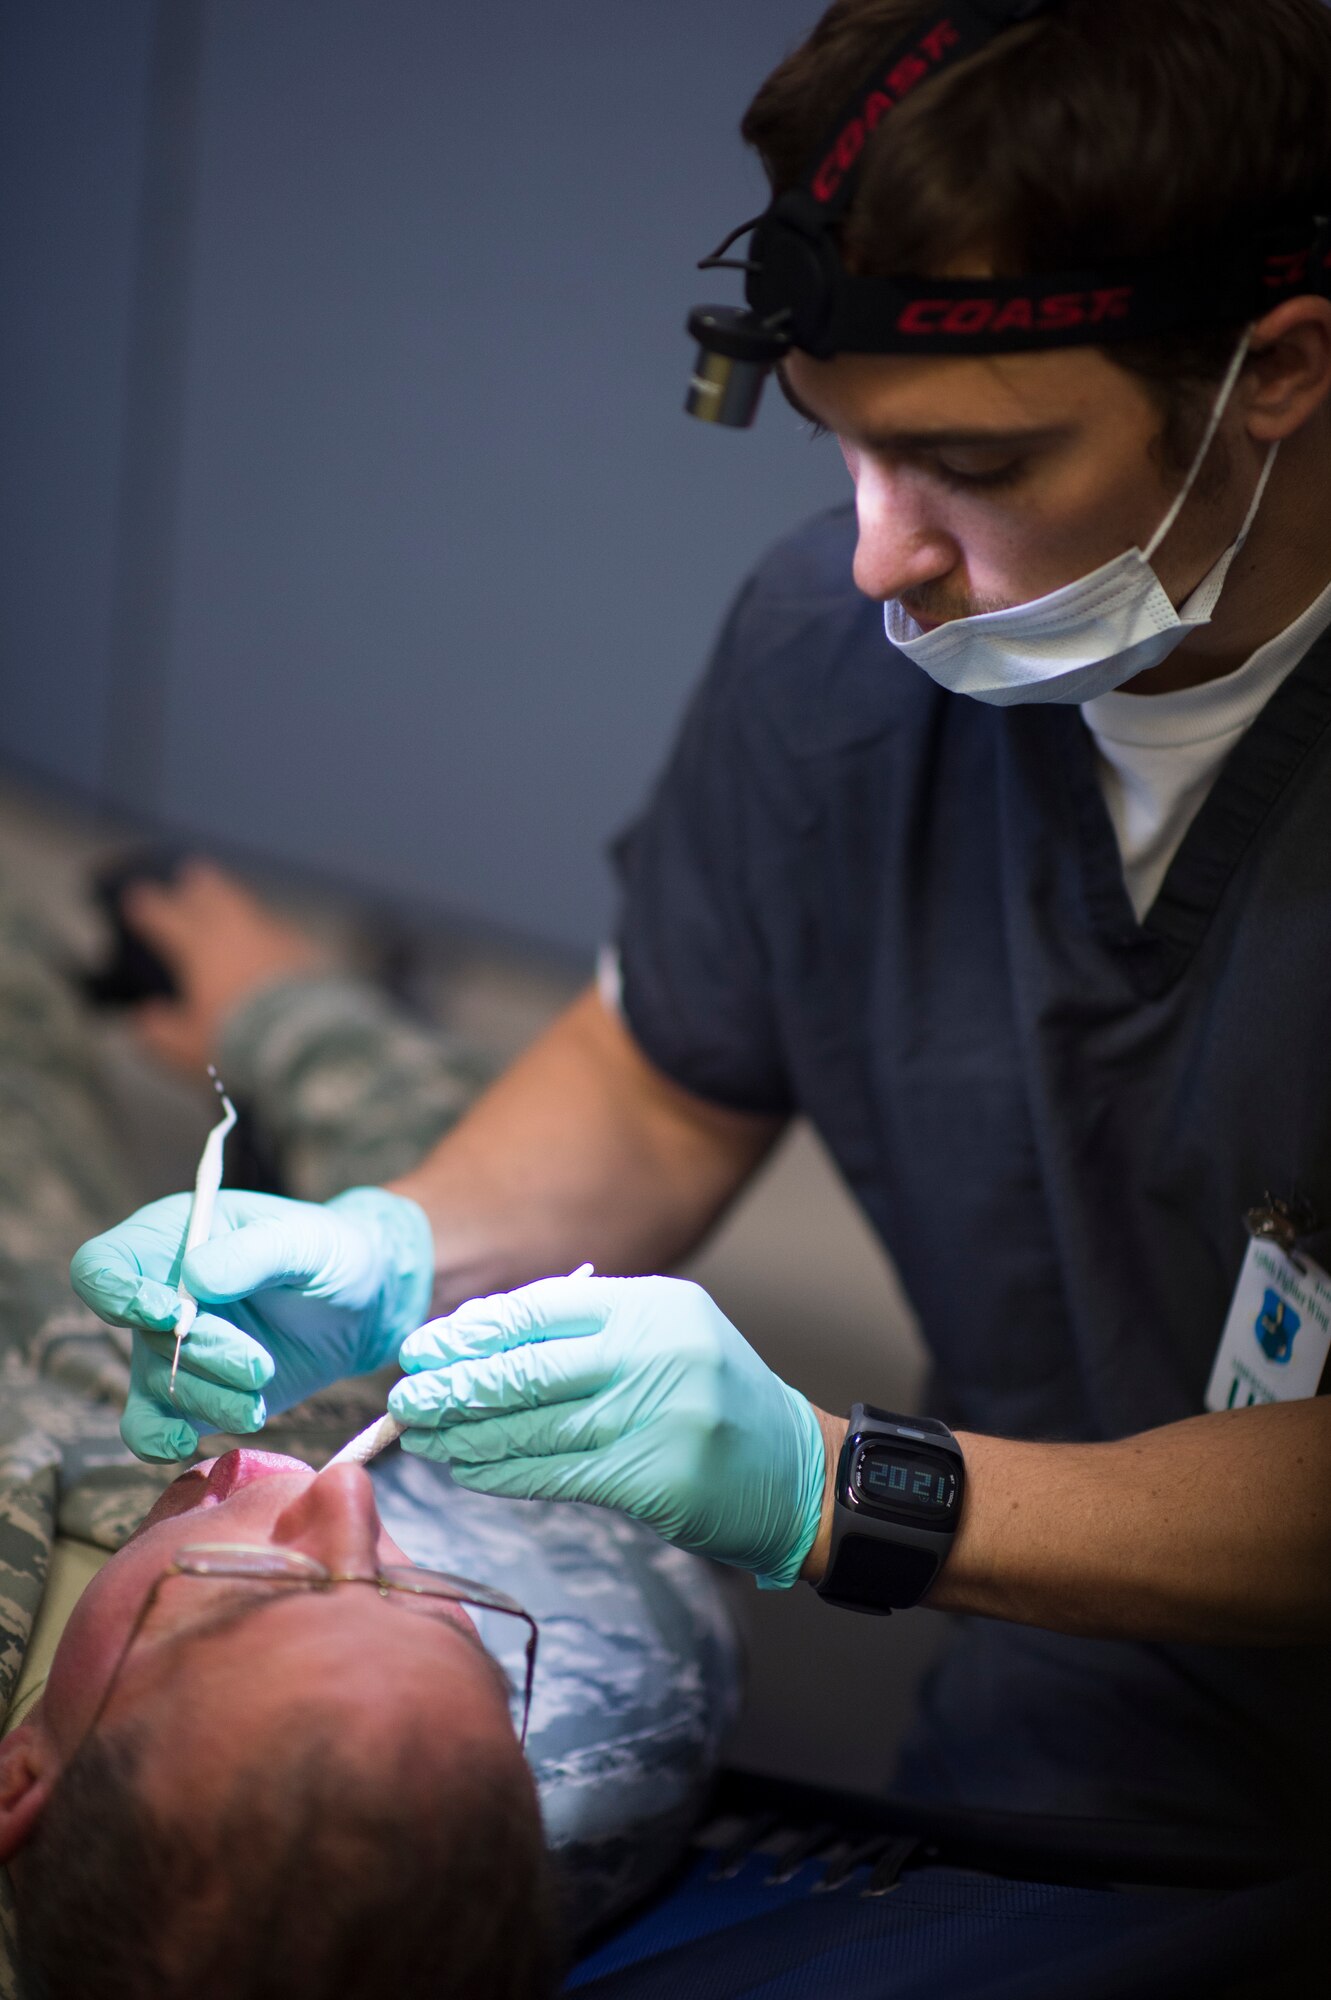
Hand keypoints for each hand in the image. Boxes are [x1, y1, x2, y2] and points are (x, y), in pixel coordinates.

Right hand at [71, 1186, 433, 1460]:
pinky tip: (188, 1440)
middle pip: (141, 1336)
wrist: (361, 1305)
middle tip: (258, 1365)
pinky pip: (151, 1425)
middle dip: (201, 1355)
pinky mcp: (191, 1395)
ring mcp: (170, 1350)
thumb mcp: (305, 1239)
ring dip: (207, 1398)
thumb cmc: (329, 1253)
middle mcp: (157, 1295)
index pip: (102, 1266)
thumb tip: (193, 1279)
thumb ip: (254, 1253)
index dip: (119, 1294)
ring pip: (154, 1386)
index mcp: (171, 1239)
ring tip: (259, 1399)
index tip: (171, 1315)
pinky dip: (161, 1439)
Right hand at [122, 861, 323, 1075]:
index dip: (148, 906)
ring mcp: (275, 936)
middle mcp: (236, 931)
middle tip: (192, 872)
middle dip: (200, 883)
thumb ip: (162, 1032)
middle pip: (214, 893)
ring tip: (232, 903)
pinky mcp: (306, 950)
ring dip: (237, 902)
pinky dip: (270, 932)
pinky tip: (273, 940)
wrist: (307, 1040)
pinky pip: (282, 931)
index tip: (137, 898)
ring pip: (250, 907)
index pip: (165, 917)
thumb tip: (146, 1020)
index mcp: (199, 948)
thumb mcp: (189, 1048)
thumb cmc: (238, 1043)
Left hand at [387, 1273, 827, 1587]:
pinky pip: (558, 1473)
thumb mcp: (663, 1338)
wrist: (793, 1472)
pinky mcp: (653, 1477)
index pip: (545, 1308)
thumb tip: (480, 1346)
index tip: (425, 1347)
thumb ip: (587, 1335)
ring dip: (469, 1436)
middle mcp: (656, 1351)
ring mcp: (657, 1415)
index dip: (477, 1330)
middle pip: (531, 1367)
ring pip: (536, 1426)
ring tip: (423, 1439)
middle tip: (404, 1397)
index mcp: (654, 1304)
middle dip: (458, 1385)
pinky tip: (469, 1470)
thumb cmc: (713, 1399)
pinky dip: (506, 1473)